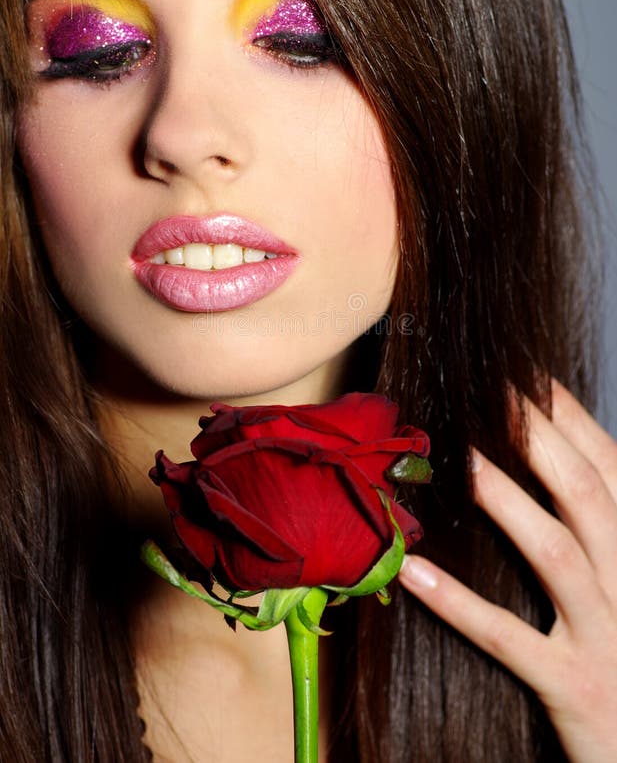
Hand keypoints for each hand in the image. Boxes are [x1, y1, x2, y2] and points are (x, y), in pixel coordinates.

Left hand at [398, 381, 616, 762]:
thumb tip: (544, 462)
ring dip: (505, 500)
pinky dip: (461, 605)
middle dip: (538, 436)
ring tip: (457, 458)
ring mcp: (607, 637)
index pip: (608, 467)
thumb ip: (592, 526)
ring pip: (555, 554)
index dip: (570, 417)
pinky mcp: (574, 688)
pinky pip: (511, 640)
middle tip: (489, 391)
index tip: (526, 374)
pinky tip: (415, 572)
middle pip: (585, 494)